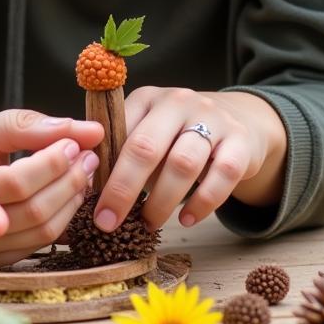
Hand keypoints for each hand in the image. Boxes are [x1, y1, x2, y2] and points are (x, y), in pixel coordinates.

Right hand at [0, 109, 102, 268]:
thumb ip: (30, 126)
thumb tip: (89, 131)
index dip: (6, 198)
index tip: (34, 190)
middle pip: (26, 209)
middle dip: (62, 176)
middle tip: (85, 152)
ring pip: (42, 230)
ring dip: (71, 195)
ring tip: (84, 168)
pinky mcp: (4, 263)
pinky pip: (47, 242)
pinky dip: (67, 213)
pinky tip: (72, 191)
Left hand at [94, 88, 288, 232]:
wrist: (240, 119)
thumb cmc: (178, 133)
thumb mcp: (148, 128)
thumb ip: (119, 147)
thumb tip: (82, 181)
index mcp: (146, 98)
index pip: (116, 131)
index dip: (100, 167)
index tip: (86, 198)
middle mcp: (178, 103)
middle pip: (145, 147)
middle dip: (123, 188)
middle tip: (108, 222)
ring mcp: (212, 119)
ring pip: (182, 164)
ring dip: (161, 201)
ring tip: (148, 224)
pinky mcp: (240, 142)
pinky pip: (222, 175)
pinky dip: (202, 202)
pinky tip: (186, 219)